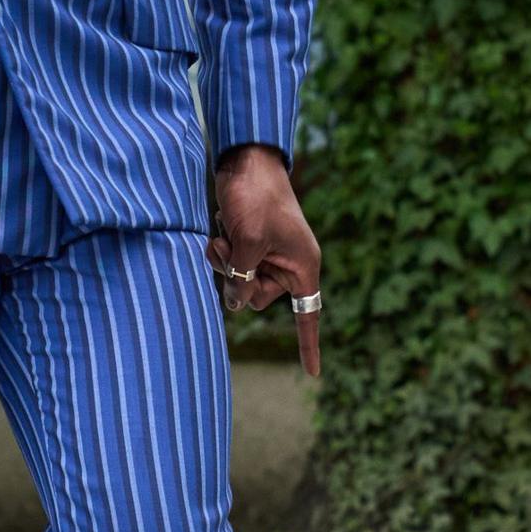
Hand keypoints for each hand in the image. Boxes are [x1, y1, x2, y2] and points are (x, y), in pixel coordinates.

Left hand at [209, 145, 323, 377]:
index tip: (312, 374)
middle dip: (239, 281)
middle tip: (230, 251)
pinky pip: (232, 265)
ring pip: (239, 282)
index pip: (308, 314)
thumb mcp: (248, 241)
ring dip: (225, 264)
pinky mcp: (249, 242)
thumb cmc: (255, 196)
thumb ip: (242, 278)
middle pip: (259, 298)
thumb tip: (234, 305)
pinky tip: (218, 232)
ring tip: (222, 237)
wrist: (245, 158)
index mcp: (302, 265)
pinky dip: (222, 253)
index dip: (308, 344)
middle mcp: (288, 263)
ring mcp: (267, 253)